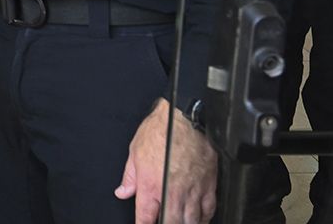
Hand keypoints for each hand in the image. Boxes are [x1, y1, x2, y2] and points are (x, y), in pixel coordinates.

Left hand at [116, 101, 216, 223]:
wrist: (185, 119)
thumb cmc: (160, 130)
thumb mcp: (135, 152)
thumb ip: (129, 177)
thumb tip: (123, 191)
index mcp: (150, 186)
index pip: (145, 218)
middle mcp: (171, 192)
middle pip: (170, 223)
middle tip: (164, 222)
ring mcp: (192, 191)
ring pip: (191, 221)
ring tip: (180, 222)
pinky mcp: (208, 186)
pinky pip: (209, 210)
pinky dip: (204, 218)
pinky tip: (199, 219)